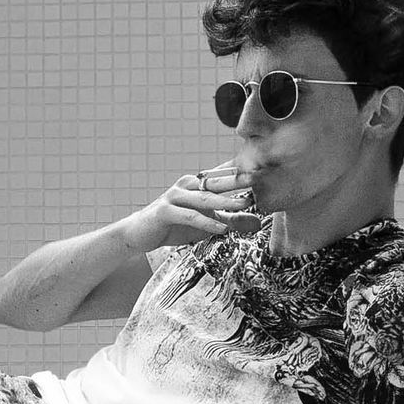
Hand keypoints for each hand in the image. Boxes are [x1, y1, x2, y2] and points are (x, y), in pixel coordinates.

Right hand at [119, 167, 254, 251]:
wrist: (140, 233)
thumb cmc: (175, 226)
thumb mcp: (206, 224)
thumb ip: (230, 220)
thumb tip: (257, 221)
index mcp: (196, 184)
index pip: (222, 175)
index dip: (241, 173)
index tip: (263, 170)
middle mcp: (187, 185)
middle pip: (216, 182)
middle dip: (238, 180)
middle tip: (258, 177)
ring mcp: (174, 197)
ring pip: (204, 199)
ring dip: (226, 202)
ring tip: (246, 204)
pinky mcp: (165, 211)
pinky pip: (190, 216)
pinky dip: (206, 223)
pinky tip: (222, 229)